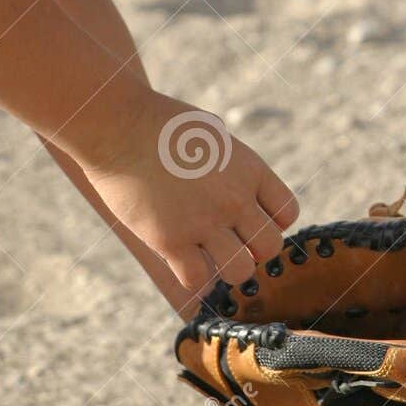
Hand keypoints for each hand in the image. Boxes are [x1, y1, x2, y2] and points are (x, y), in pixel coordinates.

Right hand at [81, 92, 298, 309]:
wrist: (118, 125)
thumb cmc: (160, 124)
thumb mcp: (213, 133)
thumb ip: (233, 163)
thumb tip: (239, 180)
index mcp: (250, 169)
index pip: (287, 213)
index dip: (271, 222)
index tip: (249, 219)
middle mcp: (235, 198)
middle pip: (270, 247)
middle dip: (254, 250)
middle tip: (230, 242)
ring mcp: (204, 222)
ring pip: (241, 272)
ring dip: (227, 268)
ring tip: (207, 254)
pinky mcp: (170, 241)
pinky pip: (197, 280)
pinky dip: (193, 278)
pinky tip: (181, 262)